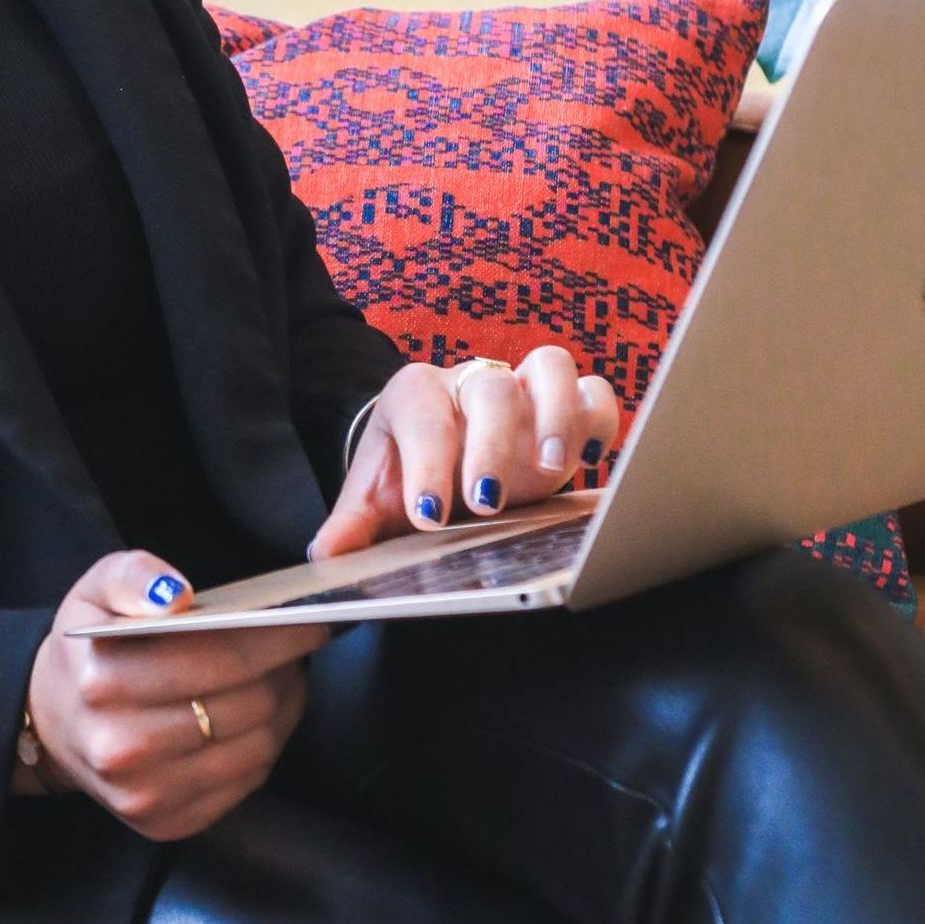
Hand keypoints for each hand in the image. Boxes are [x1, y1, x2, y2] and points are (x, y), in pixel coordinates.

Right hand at [19, 548, 334, 840]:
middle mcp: (121, 747)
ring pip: (257, 747)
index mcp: (104, 681)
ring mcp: (144, 793)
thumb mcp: (95, 590)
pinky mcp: (165, 823)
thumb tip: (177, 595)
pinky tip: (256, 718)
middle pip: (248, 705)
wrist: (52, 721)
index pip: (220, 657)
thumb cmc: (88, 650)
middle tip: (296, 646)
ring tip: (281, 678)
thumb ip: (135, 576)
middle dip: (285, 670)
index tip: (311, 619)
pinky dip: (263, 746)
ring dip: (283, 709)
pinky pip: (246, 782)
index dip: (279, 638)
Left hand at [310, 346, 620, 561]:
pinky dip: (599, 419)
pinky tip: (593, 459)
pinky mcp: (566, 405)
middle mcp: (470, 382)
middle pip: (489, 389)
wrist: (437, 458)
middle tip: (485, 502)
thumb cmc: (407, 477)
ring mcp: (523, 389)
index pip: (422, 415)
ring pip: (551, 367)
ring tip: (553, 471)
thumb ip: (351, 527)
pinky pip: (595, 390)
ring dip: (557, 417)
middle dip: (491, 445)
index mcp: (414, 395)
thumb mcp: (374, 502)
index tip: (430, 515)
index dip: (427, 465)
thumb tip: (325, 557)